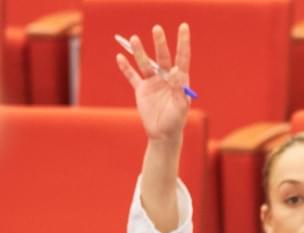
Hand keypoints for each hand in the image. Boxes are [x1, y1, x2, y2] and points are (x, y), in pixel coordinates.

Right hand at [115, 23, 190, 141]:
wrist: (162, 135)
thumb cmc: (176, 121)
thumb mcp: (180, 106)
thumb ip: (179, 89)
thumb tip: (177, 70)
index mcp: (180, 79)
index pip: (182, 57)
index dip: (183, 42)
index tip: (183, 27)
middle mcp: (166, 77)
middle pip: (163, 57)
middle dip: (160, 43)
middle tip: (157, 29)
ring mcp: (153, 82)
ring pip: (145, 63)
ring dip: (140, 52)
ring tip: (135, 39)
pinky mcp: (141, 89)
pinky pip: (132, 76)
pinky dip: (125, 68)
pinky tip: (120, 57)